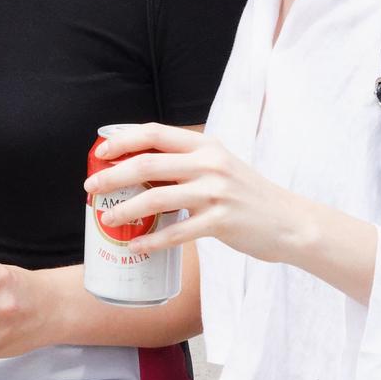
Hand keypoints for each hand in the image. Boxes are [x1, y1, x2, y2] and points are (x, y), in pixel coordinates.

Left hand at [88, 123, 300, 263]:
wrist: (289, 221)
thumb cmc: (247, 194)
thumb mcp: (219, 166)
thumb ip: (186, 163)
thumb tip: (139, 169)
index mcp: (205, 145)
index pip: (155, 132)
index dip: (123, 140)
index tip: (100, 152)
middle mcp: (209, 163)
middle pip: (148, 164)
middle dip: (113, 175)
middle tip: (91, 187)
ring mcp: (216, 192)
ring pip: (157, 198)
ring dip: (125, 210)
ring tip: (107, 219)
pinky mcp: (221, 222)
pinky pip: (177, 232)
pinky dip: (152, 241)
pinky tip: (136, 247)